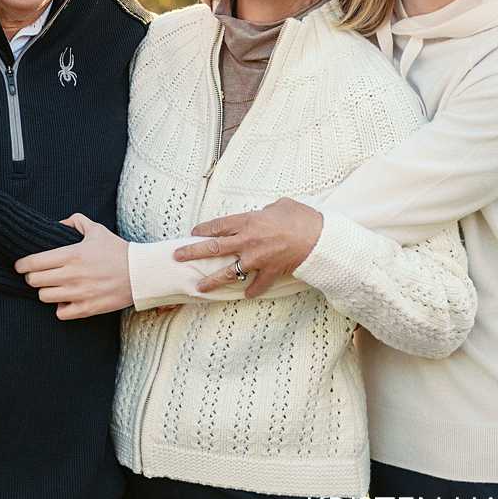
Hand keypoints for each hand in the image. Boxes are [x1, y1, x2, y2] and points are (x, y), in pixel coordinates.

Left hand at [14, 214, 131, 319]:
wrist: (141, 273)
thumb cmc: (118, 251)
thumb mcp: (97, 230)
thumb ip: (76, 222)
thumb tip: (58, 224)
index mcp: (71, 255)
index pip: (34, 262)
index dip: (22, 265)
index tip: (19, 266)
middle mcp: (72, 275)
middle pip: (35, 281)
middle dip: (32, 278)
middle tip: (36, 276)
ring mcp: (78, 294)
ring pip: (44, 297)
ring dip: (45, 292)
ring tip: (51, 287)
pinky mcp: (87, 309)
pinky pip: (60, 313)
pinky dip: (60, 308)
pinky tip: (66, 301)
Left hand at [173, 198, 323, 296]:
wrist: (320, 239)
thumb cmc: (302, 217)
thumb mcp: (281, 205)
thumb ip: (267, 210)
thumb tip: (264, 213)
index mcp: (249, 221)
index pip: (219, 225)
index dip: (204, 229)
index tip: (193, 233)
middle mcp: (248, 241)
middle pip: (214, 248)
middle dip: (193, 252)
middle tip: (177, 256)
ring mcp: (257, 259)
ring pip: (228, 272)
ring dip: (212, 281)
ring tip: (199, 288)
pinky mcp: (270, 273)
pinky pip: (256, 285)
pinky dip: (252, 290)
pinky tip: (246, 294)